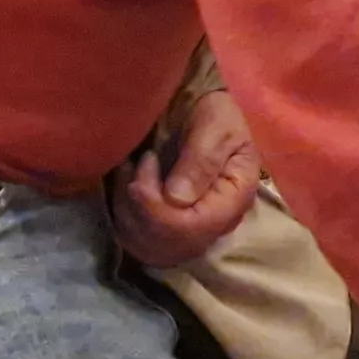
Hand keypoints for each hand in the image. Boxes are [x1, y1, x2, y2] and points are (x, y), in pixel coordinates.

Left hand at [111, 90, 262, 269]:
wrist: (196, 109)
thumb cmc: (210, 113)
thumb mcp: (213, 124)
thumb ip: (200, 159)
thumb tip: (177, 200)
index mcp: (235, 198)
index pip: (195, 228)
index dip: (159, 208)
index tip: (146, 162)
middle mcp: (216, 225)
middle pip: (172, 245)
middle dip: (141, 208)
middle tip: (134, 165)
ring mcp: (192, 232)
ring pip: (151, 249)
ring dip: (128, 211)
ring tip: (128, 172)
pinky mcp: (169, 232)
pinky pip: (138, 244)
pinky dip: (123, 218)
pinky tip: (125, 188)